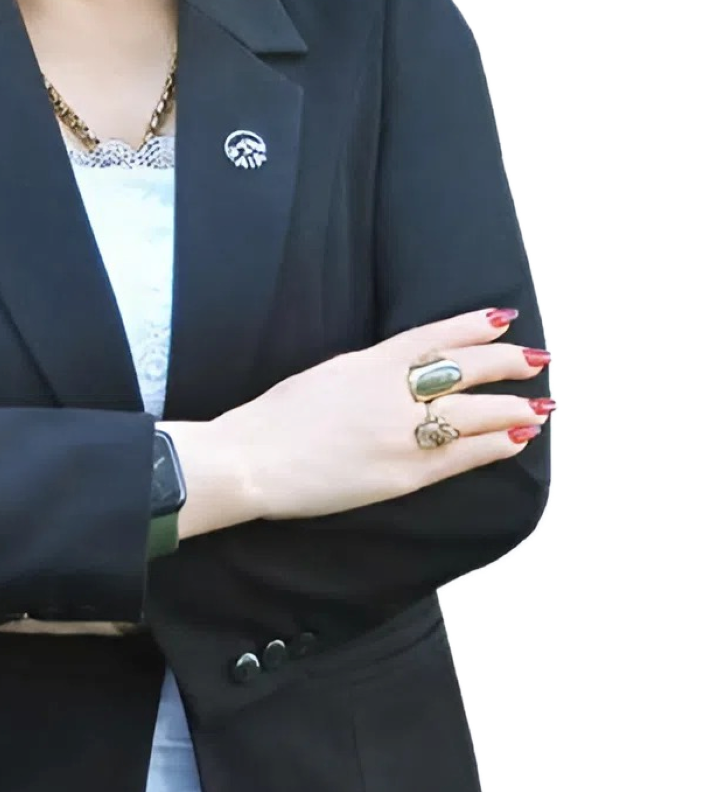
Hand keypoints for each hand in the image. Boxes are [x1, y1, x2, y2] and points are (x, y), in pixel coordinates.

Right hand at [222, 307, 552, 521]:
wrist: (250, 461)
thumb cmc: (273, 421)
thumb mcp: (323, 376)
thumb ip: (365, 373)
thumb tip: (398, 373)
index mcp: (368, 363)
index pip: (434, 336)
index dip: (472, 325)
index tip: (503, 317)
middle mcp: (391, 391)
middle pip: (464, 369)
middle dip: (505, 362)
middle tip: (537, 359)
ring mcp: (401, 432)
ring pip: (473, 412)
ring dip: (513, 406)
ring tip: (541, 405)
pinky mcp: (403, 473)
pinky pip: (463, 455)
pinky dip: (495, 444)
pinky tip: (517, 437)